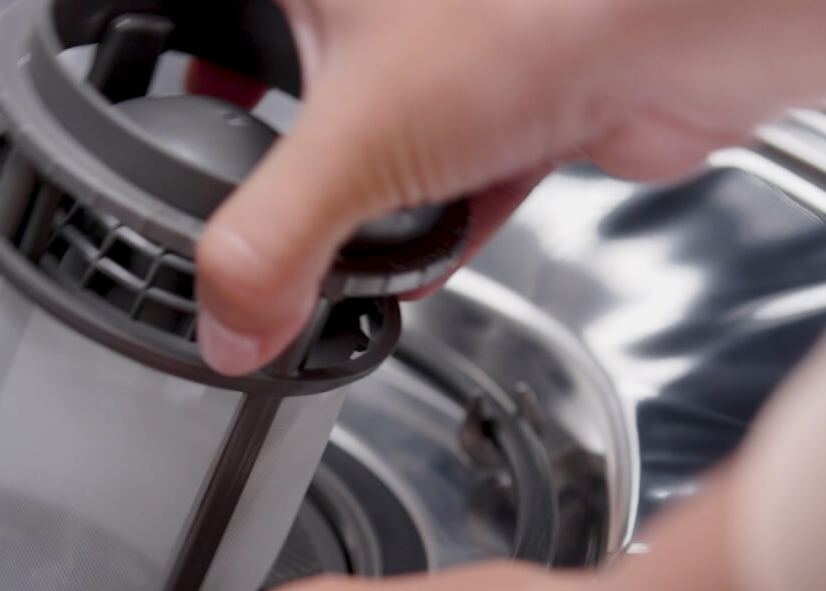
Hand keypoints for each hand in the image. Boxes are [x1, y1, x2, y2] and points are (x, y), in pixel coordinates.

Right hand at [189, 0, 825, 374]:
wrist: (685, 33)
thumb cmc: (535, 14)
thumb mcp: (354, 142)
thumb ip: (267, 245)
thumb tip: (225, 324)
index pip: (191, 23)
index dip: (161, 70)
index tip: (140, 126)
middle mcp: (368, 10)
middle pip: (277, 90)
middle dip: (265, 168)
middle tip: (243, 219)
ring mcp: (437, 51)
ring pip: (362, 142)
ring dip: (359, 208)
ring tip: (348, 245)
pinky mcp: (498, 100)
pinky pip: (437, 174)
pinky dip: (432, 222)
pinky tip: (429, 249)